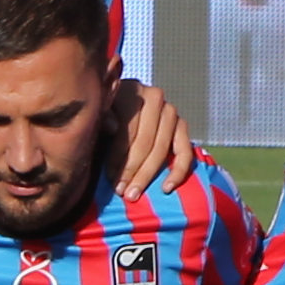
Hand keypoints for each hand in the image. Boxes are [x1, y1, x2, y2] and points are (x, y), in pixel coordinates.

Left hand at [108, 75, 199, 195]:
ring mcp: (171, 111)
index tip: (109, 178)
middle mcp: (155, 97)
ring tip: (134, 194)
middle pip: (145, 141)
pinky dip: (178, 171)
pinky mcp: (182, 126)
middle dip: (132, 170)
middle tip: (121, 192)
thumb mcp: (98, 111)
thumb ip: (103, 117)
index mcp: (132, 90)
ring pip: (162, 149)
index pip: (128, 129)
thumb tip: (113, 127)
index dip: (118, 156)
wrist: (119, 105)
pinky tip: (166, 188)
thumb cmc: (103, 112)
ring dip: (148, 175)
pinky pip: (186, 151)